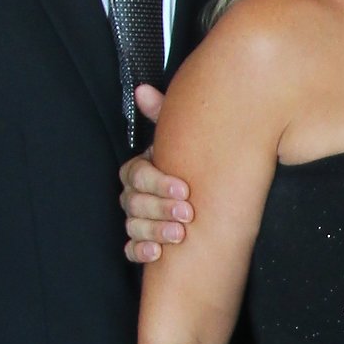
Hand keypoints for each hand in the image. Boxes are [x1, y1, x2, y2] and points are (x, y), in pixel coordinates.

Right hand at [122, 86, 193, 264]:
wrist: (212, 200)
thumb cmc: (193, 166)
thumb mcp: (183, 139)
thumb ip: (163, 115)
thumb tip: (142, 90)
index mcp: (142, 170)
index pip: (137, 174)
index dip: (157, 182)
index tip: (184, 189)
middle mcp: (136, 195)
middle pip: (135, 202)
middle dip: (160, 208)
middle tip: (187, 213)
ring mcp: (138, 219)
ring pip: (134, 226)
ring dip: (154, 230)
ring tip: (180, 234)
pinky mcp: (144, 243)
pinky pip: (132, 250)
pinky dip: (141, 252)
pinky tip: (158, 253)